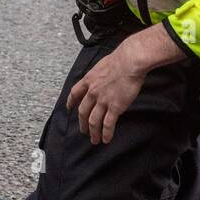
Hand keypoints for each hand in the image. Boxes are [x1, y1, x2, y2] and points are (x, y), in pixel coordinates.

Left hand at [67, 28, 181, 144]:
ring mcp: (103, 101)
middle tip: (83, 130)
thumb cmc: (120, 59)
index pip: (75, 93)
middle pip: (83, 112)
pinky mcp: (115, 107)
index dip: (71, 102)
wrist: (129, 62)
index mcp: (89, 80)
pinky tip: (106, 139)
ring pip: (93, 121)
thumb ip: (100, 74)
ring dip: (93, 132)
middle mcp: (93, 92)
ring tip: (94, 140)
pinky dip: (106, 133)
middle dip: (82, 123)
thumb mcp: (103, 64)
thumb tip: (104, 75)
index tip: (69, 108)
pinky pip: (107, 124)